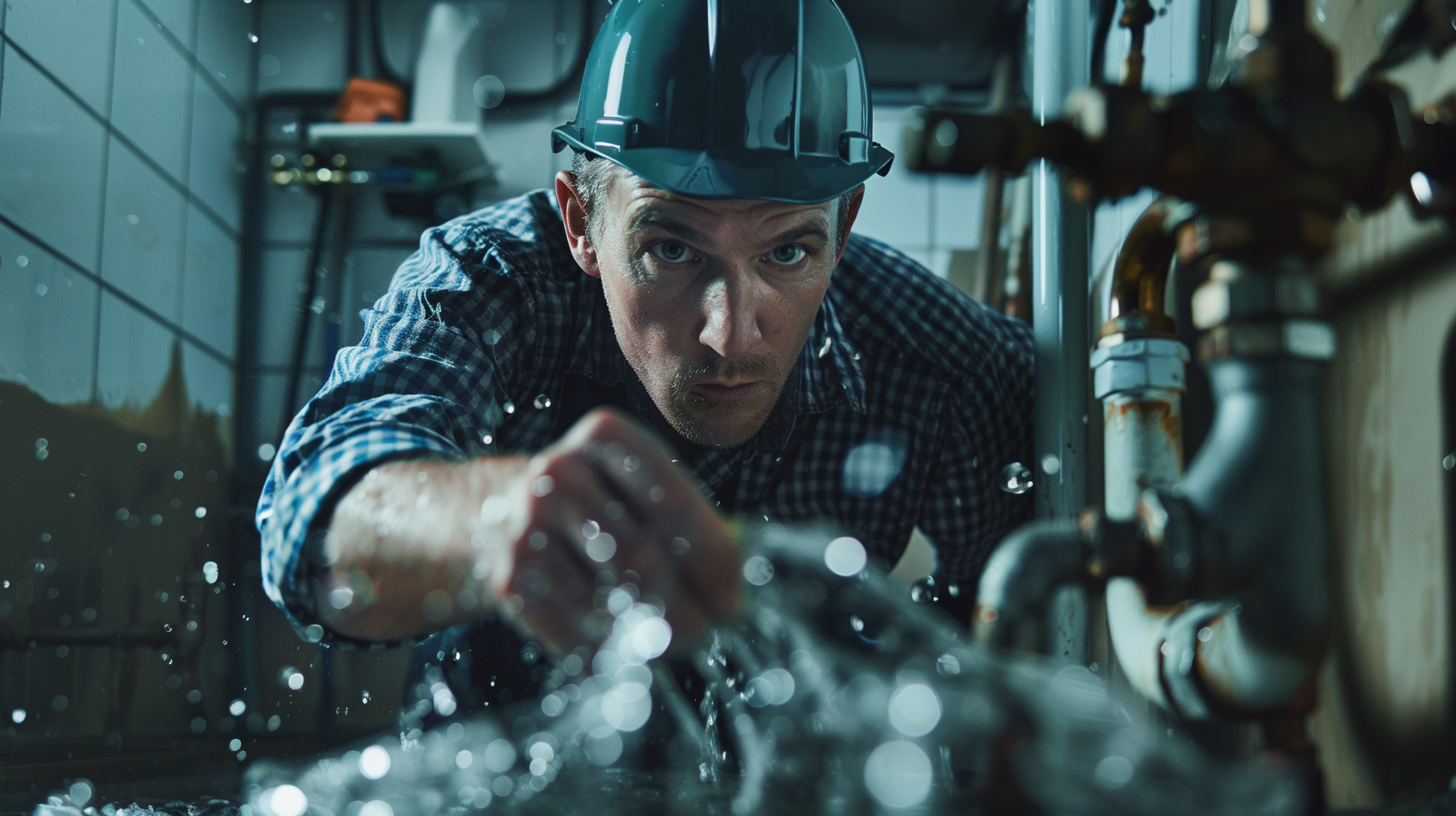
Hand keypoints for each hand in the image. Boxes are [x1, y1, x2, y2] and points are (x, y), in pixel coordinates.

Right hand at [479, 408, 740, 656]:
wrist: (495, 512)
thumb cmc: (599, 503)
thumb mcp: (641, 487)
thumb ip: (693, 526)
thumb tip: (734, 598)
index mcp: (605, 435)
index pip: (673, 506)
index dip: (712, 563)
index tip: (733, 602)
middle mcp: (559, 472)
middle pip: (643, 558)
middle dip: (686, 610)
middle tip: (705, 634)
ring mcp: (526, 525)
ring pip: (610, 602)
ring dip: (649, 637)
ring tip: (665, 641)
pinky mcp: (509, 578)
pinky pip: (575, 632)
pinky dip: (609, 652)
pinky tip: (621, 648)